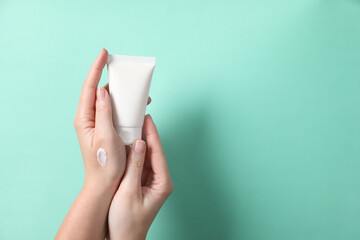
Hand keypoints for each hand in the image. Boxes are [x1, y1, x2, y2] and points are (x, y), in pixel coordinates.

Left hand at [74, 49, 125, 191]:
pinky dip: (125, 106)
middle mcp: (89, 118)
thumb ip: (103, 113)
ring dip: (122, 94)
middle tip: (125, 71)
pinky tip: (137, 107)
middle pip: (98, 91)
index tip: (104, 53)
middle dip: (111, 79)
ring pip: (108, 101)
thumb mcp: (106, 137)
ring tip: (138, 92)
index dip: (96, 68)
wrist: (105, 184)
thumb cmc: (105, 165)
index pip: (89, 87)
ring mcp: (97, 123)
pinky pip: (114, 111)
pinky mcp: (106, 128)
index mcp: (85, 118)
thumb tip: (102, 91)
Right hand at [108, 114, 173, 239]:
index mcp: (162, 183)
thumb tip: (139, 143)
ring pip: (147, 156)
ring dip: (140, 142)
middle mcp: (160, 180)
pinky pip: (140, 163)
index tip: (148, 118)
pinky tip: (128, 142)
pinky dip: (134, 153)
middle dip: (147, 134)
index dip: (152, 134)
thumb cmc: (127, 221)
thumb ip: (134, 167)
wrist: (124, 238)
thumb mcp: (128, 192)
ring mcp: (152, 181)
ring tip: (133, 124)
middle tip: (139, 116)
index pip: (158, 153)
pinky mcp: (143, 182)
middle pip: (154, 152)